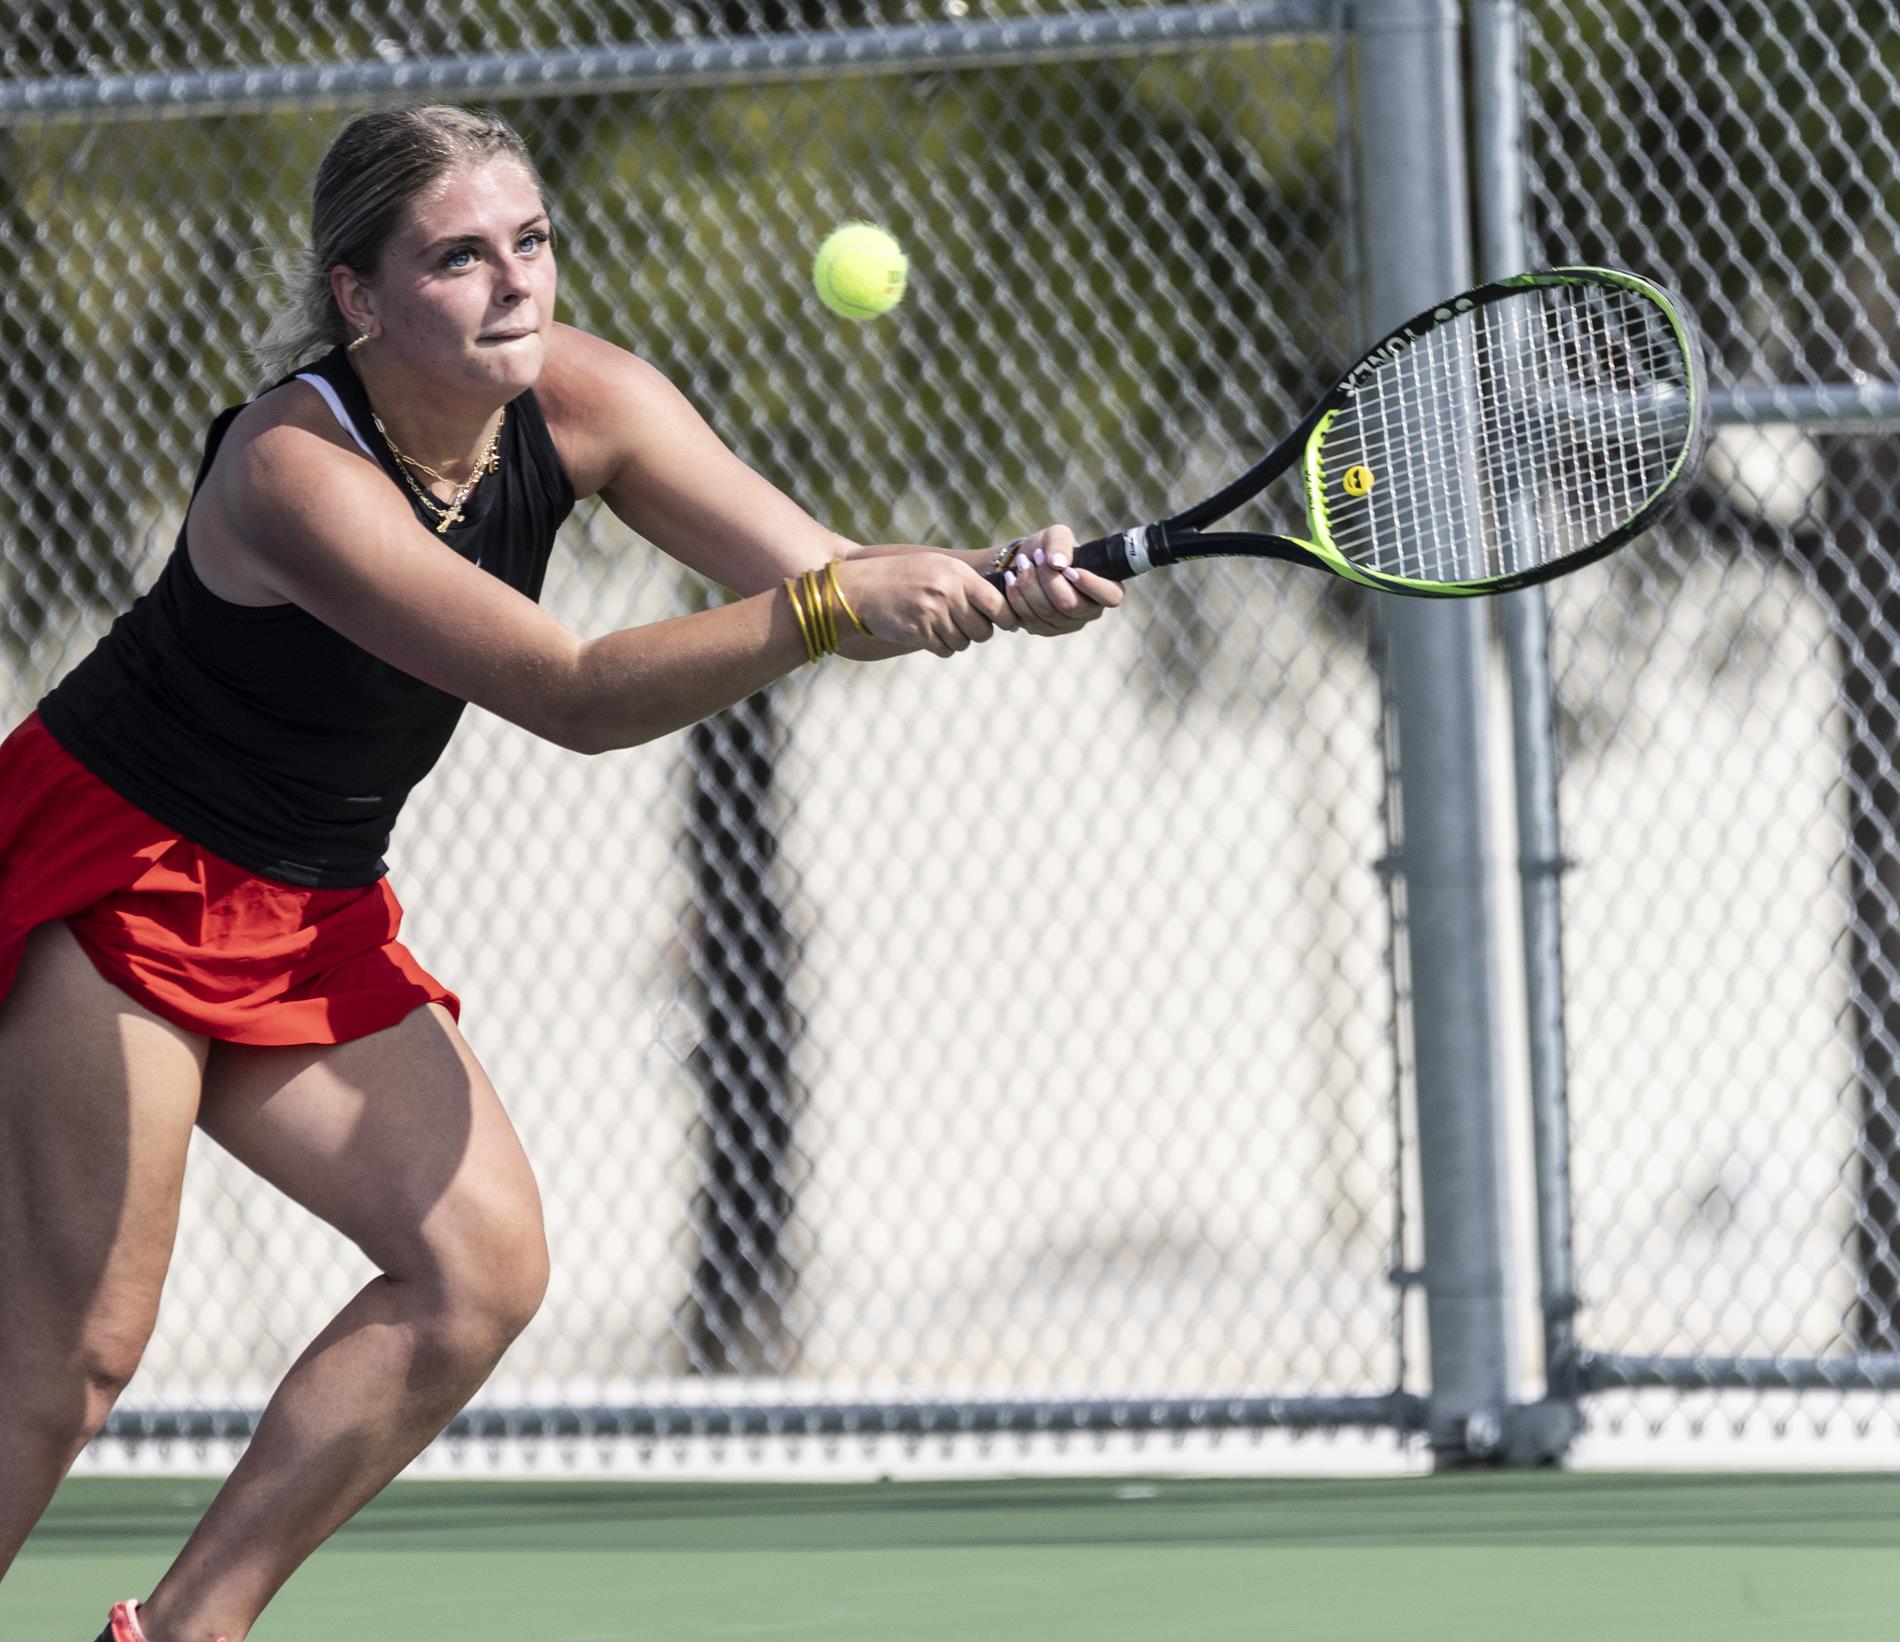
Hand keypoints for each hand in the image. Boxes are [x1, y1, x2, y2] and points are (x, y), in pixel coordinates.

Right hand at [833, 550, 1015, 659]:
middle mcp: (948, 593)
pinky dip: (940, 647)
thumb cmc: (905, 577)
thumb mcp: (937, 567)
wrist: (862, 589)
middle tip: (966, 625)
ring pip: (964, 643)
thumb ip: (968, 583)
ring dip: (957, 640)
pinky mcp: (919, 633)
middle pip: (983, 631)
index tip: (1007, 623)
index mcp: (957, 574)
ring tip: (940, 625)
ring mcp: (933, 614)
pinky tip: (928, 633)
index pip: (998, 604)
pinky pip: (945, 650)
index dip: (1007, 619)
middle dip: (978, 633)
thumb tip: (1004, 607)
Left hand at [996, 525, 1123, 635]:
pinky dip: (1018, 596)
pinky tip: (1012, 579)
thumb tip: (1058, 564)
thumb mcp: (1056, 536)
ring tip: (1022, 563)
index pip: (1111, 596)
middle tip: (1035, 556)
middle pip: (1070, 604)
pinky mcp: (1044, 630)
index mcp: (1104, 589)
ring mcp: (1067, 625)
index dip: (1091, 585)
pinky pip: (1030, 618)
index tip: (1068, 569)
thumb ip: (1060, 544)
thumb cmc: (1048, 549)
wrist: (1024, 563)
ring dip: (1029, 584)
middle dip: (1048, 578)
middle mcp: (1089, 611)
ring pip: (1047, 612)